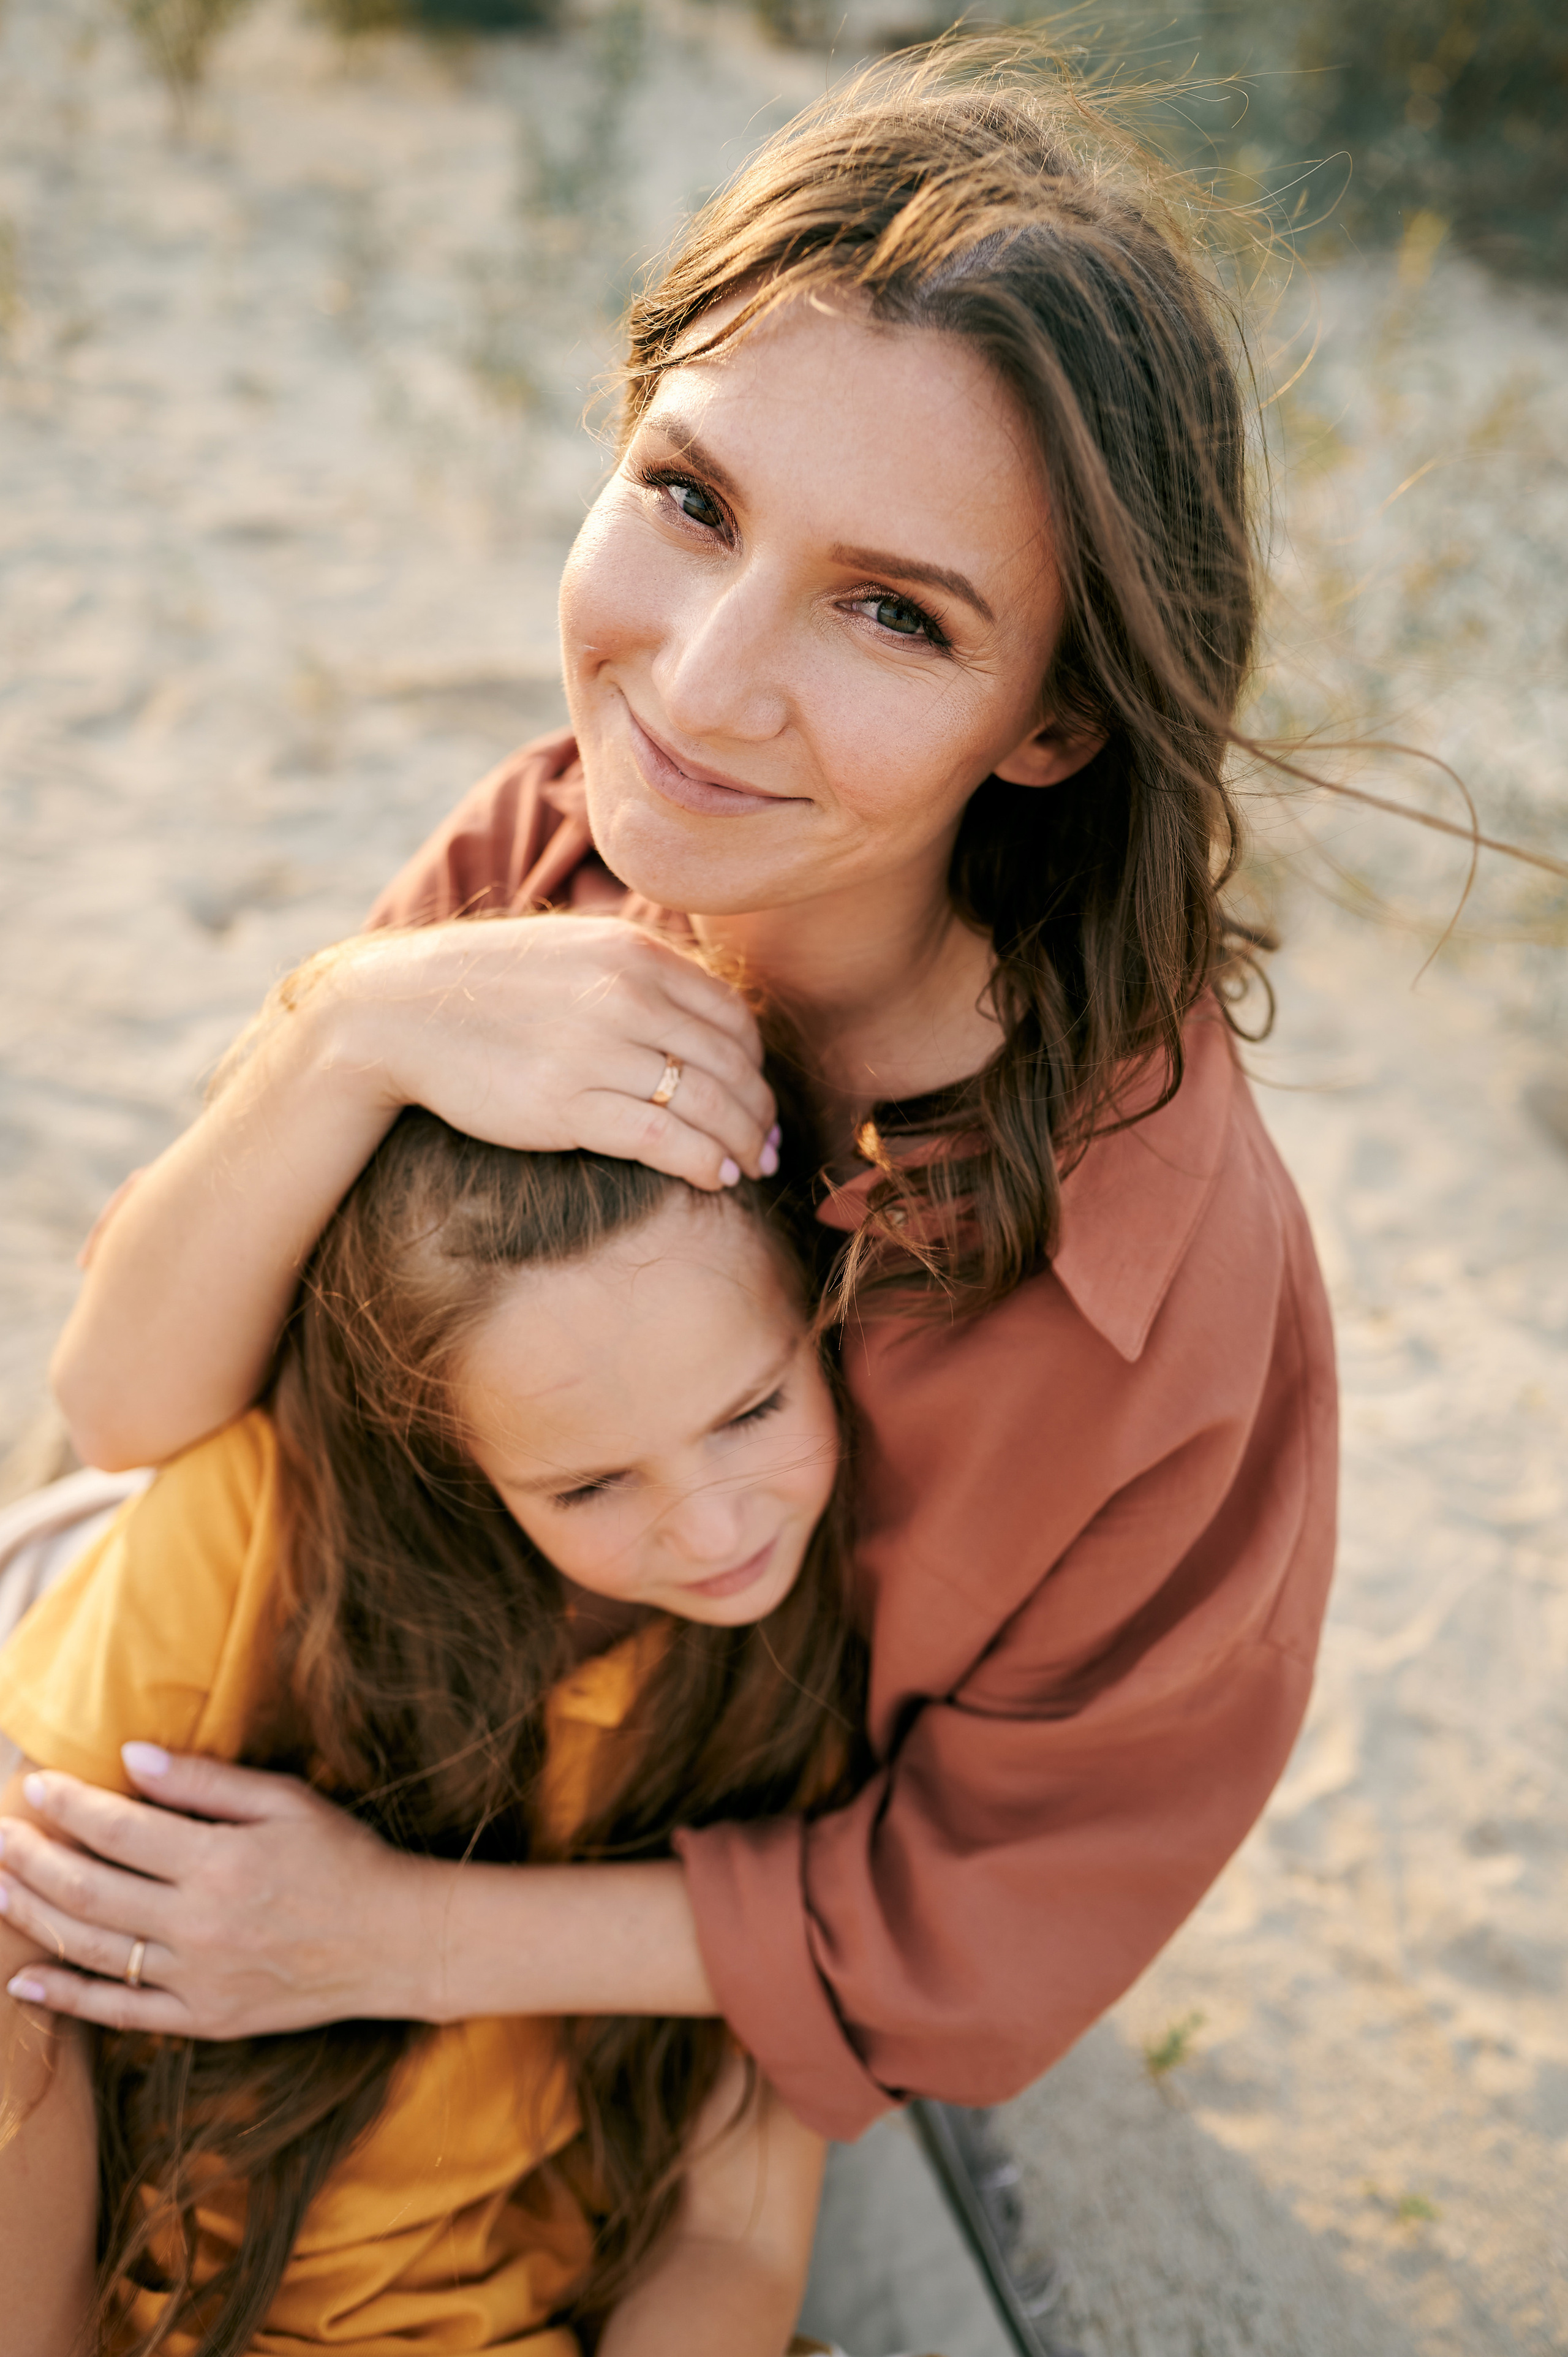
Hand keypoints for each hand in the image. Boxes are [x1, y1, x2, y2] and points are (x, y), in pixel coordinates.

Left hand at [0, 1750, 431, 2037]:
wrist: (397, 1942)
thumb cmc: (345, 1858)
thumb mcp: (286, 1801)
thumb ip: (205, 1781)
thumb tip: (130, 1758)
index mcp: (220, 1862)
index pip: (119, 1829)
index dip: (70, 1806)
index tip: (35, 1786)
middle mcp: (201, 1924)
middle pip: (90, 1889)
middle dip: (32, 1859)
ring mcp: (199, 1979)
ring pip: (93, 1949)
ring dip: (34, 1918)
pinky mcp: (205, 2019)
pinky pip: (122, 2013)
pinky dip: (68, 1999)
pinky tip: (25, 1980)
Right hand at [324, 914, 778, 1192]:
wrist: (398, 1010)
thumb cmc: (489, 987)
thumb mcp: (575, 952)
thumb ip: (638, 975)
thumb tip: (698, 1017)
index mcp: (633, 954)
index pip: (731, 1016)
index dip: (756, 1064)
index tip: (757, 1095)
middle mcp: (625, 995)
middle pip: (730, 1064)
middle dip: (759, 1111)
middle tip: (768, 1143)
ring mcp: (597, 1049)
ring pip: (708, 1104)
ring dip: (742, 1143)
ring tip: (749, 1166)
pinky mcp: (567, 1104)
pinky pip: (665, 1139)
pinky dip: (704, 1163)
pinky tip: (714, 1178)